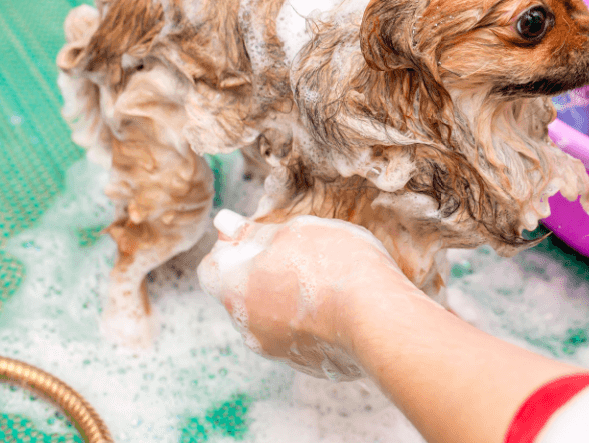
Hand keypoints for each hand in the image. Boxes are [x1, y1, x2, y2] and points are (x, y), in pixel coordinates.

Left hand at [197, 210, 417, 379]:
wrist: (379, 319)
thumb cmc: (335, 266)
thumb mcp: (294, 231)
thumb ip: (254, 232)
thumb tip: (223, 224)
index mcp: (234, 290)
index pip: (210, 269)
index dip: (230, 248)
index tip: (256, 237)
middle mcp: (247, 328)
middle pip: (240, 295)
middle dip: (261, 274)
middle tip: (298, 254)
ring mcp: (277, 351)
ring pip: (270, 319)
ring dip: (285, 300)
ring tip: (324, 282)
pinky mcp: (308, 366)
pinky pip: (299, 339)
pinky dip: (310, 323)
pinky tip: (338, 307)